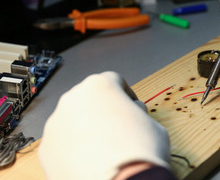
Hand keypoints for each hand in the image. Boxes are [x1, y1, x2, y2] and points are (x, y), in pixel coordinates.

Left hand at [38, 72, 170, 179]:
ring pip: (73, 120)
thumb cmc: (138, 153)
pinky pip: (63, 143)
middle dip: (104, 110)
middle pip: (90, 99)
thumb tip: (132, 115)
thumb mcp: (152, 123)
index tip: (130, 106)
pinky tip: (91, 160)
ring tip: (104, 147)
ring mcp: (56, 124)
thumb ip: (137, 112)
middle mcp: (73, 100)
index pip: (113, 80)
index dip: (126, 94)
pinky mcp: (47, 150)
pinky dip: (74, 148)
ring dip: (87, 128)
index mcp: (99, 86)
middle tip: (118, 128)